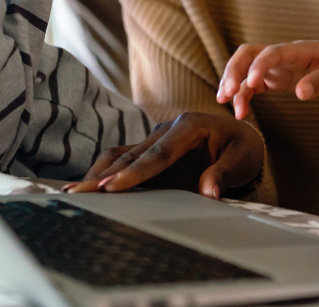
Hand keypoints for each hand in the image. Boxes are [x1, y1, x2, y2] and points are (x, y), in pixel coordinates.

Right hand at [64, 111, 263, 197]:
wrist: (239, 141)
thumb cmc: (243, 148)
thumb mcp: (244, 158)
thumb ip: (225, 173)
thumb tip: (207, 192)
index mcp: (190, 125)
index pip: (158, 153)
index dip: (135, 172)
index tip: (112, 188)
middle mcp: (167, 128)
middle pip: (131, 154)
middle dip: (104, 175)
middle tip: (80, 193)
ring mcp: (155, 138)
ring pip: (120, 154)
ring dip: (98, 172)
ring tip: (74, 192)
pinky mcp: (149, 150)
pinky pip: (122, 159)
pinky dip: (104, 172)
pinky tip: (89, 188)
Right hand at [217, 24, 318, 119]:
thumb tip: (300, 93)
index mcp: (297, 50)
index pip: (272, 52)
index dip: (259, 65)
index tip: (251, 82)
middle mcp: (281, 56)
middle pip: (248, 53)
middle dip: (234, 69)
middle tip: (227, 92)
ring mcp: (276, 66)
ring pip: (245, 68)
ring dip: (233, 82)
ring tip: (225, 103)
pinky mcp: (274, 78)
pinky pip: (252, 84)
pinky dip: (242, 95)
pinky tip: (239, 111)